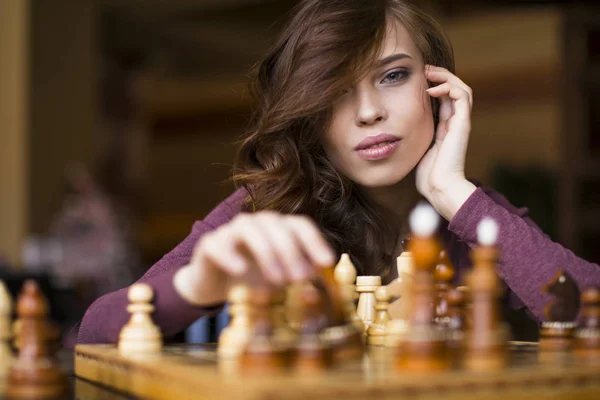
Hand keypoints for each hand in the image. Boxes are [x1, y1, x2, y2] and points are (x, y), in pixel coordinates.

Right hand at [174, 211, 335, 305]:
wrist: (215, 286)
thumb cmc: (253, 278)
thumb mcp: (280, 280)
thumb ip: (299, 279)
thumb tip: (318, 291)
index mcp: (277, 228)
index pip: (300, 225)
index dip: (315, 241)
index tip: (327, 262)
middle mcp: (255, 223)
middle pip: (276, 225)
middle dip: (291, 251)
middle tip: (299, 278)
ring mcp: (230, 231)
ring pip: (249, 229)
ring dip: (266, 252)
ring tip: (277, 280)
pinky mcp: (209, 244)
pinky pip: (218, 244)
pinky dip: (229, 255)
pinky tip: (240, 270)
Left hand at [415, 65, 475, 219]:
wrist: (439, 187)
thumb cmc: (427, 175)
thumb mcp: (416, 148)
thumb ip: (413, 136)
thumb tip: (395, 129)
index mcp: (445, 127)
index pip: (444, 97)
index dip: (433, 84)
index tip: (417, 78)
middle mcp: (455, 122)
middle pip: (455, 89)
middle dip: (440, 75)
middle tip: (423, 69)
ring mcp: (461, 122)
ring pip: (462, 88)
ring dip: (446, 77)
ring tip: (429, 73)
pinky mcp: (463, 124)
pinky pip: (463, 96)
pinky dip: (449, 87)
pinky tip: (432, 90)